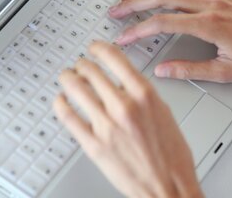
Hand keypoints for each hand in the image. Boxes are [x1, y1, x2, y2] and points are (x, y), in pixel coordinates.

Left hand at [54, 42, 203, 197]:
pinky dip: (60, 104)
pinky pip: (68, 117)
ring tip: (67, 77)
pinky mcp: (93, 145)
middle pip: (91, 72)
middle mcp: (124, 107)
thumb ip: (142, 95)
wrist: (168, 187)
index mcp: (144, 95)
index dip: (99, 48)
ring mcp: (106, 126)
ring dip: (68, 79)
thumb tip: (124, 82)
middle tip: (79, 64)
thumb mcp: (164, 113)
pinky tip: (60, 100)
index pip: (115, 59)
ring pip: (76, 89)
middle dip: (82, 64)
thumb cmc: (171, 156)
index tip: (94, 48)